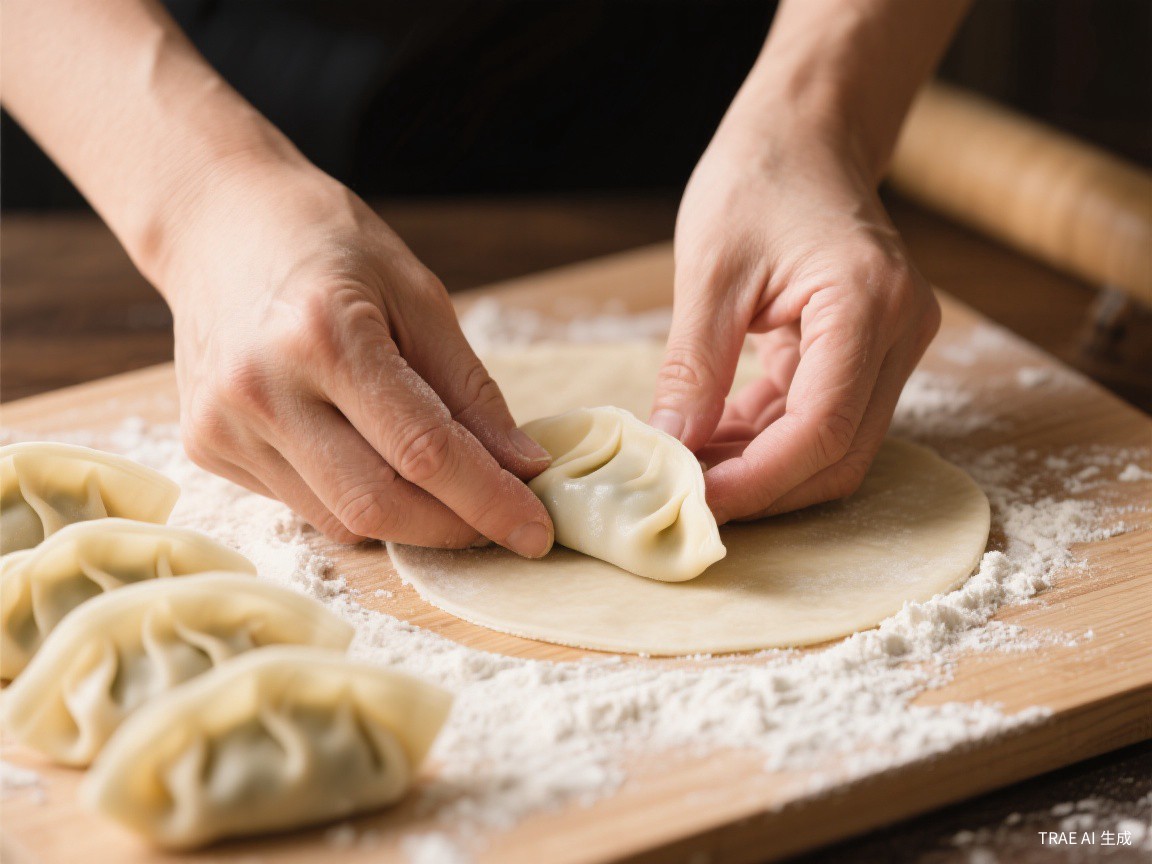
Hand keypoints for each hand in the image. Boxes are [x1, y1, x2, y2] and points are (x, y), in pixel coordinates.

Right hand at [160, 161, 554, 554]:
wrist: (216, 222)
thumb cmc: (330, 246)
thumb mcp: (418, 296)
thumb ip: (469, 391)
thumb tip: (522, 468)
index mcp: (326, 336)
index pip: (423, 451)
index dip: (489, 500)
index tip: (536, 531)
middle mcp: (263, 388)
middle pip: (377, 505)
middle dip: (452, 527)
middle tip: (500, 522)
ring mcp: (224, 423)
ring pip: (339, 519)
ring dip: (408, 520)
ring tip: (441, 486)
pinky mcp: (206, 446)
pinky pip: (303, 504)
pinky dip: (355, 499)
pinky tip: (369, 457)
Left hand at [651, 112, 939, 523]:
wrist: (805, 134)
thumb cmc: (758, 178)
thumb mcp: (709, 272)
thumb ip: (693, 366)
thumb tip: (670, 446)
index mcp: (868, 303)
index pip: (823, 426)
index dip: (759, 479)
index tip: (696, 500)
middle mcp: (899, 331)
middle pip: (840, 451)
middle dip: (763, 486)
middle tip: (688, 496)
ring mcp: (892, 343)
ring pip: (835, 444)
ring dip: (762, 467)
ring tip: (691, 466)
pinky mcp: (869, 350)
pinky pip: (822, 415)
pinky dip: (768, 437)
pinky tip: (713, 438)